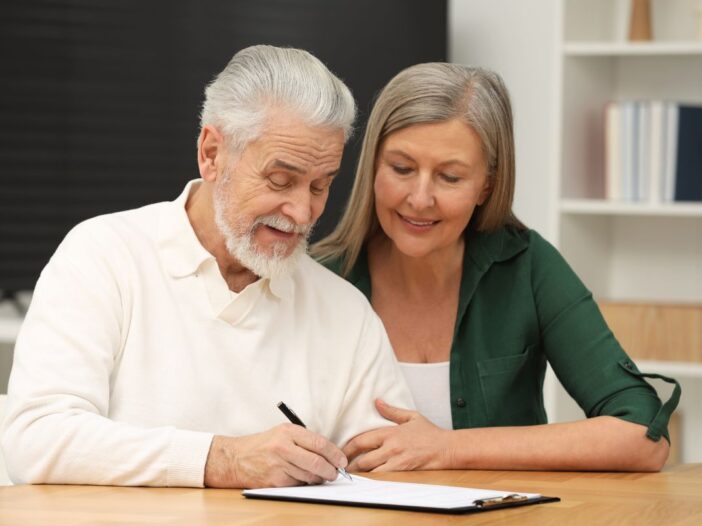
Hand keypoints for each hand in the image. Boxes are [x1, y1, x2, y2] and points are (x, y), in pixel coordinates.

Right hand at [204, 424, 346, 487]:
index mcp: (288, 431)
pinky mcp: (274, 481)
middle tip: (335, 473)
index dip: (335, 454)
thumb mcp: (283, 433)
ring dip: (319, 478)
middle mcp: (283, 447)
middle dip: (331, 470)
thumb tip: (330, 454)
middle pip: (317, 462)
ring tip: (319, 475)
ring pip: (309, 476)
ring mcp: (278, 465)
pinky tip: (301, 478)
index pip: (319, 443)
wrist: (235, 458)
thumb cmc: (263, 445)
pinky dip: (304, 484)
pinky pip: (298, 485)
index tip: (342, 460)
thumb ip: (305, 440)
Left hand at [343, 399, 452, 471]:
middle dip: (349, 464)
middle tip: (340, 467)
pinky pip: (384, 478)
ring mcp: (397, 461)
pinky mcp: (404, 472)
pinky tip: (367, 480)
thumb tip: (376, 401)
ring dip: (360, 474)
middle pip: (363, 459)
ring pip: (371, 471)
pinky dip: (374, 479)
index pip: (362, 440)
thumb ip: (391, 411)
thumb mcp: (411, 417)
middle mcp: (391, 447)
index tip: (340, 451)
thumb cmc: (430, 433)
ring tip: (350, 475)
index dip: (348, 447)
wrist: (447, 448)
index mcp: (390, 433)